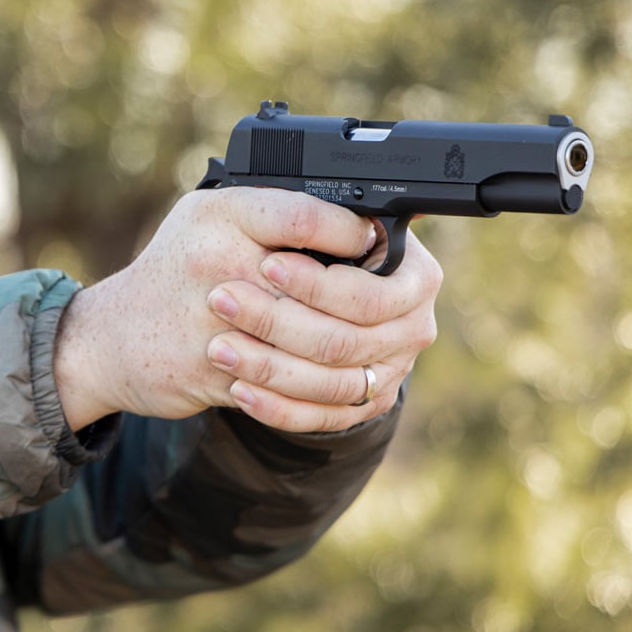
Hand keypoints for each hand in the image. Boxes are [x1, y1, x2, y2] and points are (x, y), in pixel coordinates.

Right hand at [53, 187, 379, 428]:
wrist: (107, 338)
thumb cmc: (175, 271)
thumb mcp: (211, 217)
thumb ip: (273, 212)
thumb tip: (362, 225)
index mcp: (221, 215)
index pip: (308, 217)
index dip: (352, 232)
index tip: (373, 240)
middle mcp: (216, 262)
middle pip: (328, 291)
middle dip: (369, 307)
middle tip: (392, 310)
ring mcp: (215, 322)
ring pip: (318, 347)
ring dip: (354, 355)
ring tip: (374, 352)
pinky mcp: (215, 372)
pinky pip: (291, 389)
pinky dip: (321, 392)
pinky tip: (336, 381)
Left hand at [206, 227, 441, 432]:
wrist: (287, 286)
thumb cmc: (296, 240)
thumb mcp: (303, 214)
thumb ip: (315, 218)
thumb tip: (333, 226)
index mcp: (413, 275)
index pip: (368, 295)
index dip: (316, 286)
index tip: (267, 265)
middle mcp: (410, 326)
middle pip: (346, 341)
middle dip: (278, 323)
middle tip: (222, 301)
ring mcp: (390, 370)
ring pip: (331, 383)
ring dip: (269, 366)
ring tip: (218, 347)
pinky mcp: (361, 404)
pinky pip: (321, 417)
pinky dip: (277, 406)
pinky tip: (238, 388)